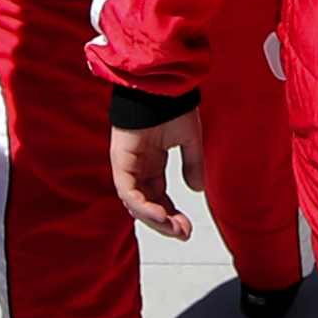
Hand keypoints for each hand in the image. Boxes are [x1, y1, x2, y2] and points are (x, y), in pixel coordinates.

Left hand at [112, 111, 204, 237]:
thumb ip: (193, 165)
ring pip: (135, 203)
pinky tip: (161, 215)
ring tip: (174, 228)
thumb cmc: (172, 104)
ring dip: (155, 219)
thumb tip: (197, 189)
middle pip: (146, 204)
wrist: (163, 85)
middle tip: (183, 233)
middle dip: (164, 222)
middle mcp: (137, 166)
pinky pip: (128, 190)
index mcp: (150, 162)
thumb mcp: (189, 141)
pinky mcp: (121, 160)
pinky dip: (143, 206)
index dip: (171, 215)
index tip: (187, 228)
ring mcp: (126, 164)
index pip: (157, 197)